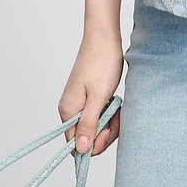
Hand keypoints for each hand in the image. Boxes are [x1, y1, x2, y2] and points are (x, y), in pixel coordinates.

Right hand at [58, 32, 123, 157]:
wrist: (104, 36)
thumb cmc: (102, 62)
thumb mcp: (98, 96)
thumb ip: (89, 124)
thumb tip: (81, 150)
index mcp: (69, 111)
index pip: (75, 145)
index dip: (93, 144)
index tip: (108, 132)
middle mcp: (71, 109)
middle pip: (86, 137)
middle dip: (104, 132)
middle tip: (117, 117)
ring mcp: (79, 102)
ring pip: (94, 126)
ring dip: (109, 121)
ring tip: (118, 107)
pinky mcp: (88, 96)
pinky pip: (98, 114)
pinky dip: (109, 112)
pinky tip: (116, 103)